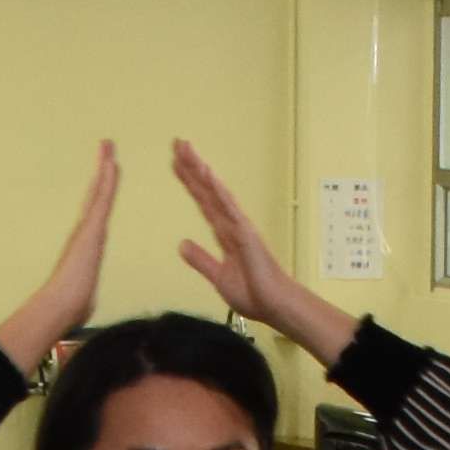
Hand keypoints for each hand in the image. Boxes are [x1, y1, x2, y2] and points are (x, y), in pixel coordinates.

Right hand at [0, 142, 120, 371]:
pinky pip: (102, 199)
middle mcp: (85, 230)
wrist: (60, 306)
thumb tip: (82, 302)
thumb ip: (84, 292)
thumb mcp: (83, 296)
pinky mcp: (91, 229)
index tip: (107, 171)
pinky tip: (112, 163)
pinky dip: (107, 180)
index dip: (101, 190)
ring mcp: (87, 227)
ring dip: (105, 167)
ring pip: (100, 191)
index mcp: (86, 243)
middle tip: (107, 146)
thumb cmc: (70, 306)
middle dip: (102, 170)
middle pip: (97, 193)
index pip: (97, 210)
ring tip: (109, 145)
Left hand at [168, 140, 353, 364]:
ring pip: (216, 192)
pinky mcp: (246, 234)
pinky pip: (229, 208)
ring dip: (201, 170)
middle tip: (176, 142)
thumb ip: (200, 259)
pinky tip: (207, 173)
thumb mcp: (218, 276)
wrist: (274, 307)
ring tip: (187, 149)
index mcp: (224, 232)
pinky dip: (218, 190)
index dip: (189, 181)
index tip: (175, 161)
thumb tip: (181, 244)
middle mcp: (231, 223)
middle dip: (191, 166)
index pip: (202, 200)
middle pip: (206, 189)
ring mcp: (239, 226)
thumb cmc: (254, 293)